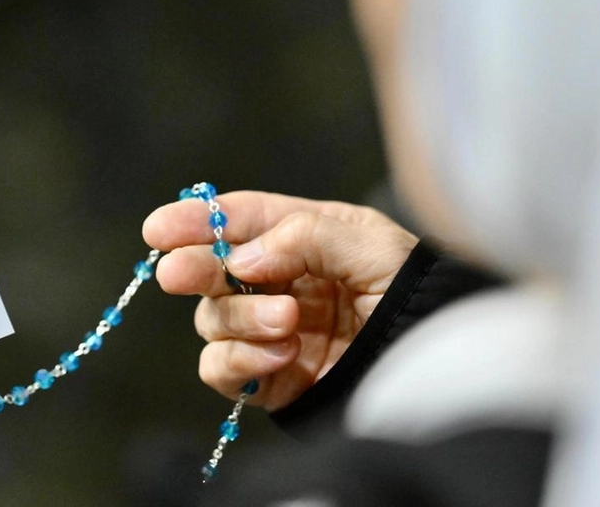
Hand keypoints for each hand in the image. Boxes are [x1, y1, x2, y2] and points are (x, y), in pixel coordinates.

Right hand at [142, 191, 415, 409]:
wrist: (441, 362)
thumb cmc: (413, 294)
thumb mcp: (371, 245)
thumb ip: (304, 237)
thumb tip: (240, 260)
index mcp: (301, 236)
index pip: (237, 221)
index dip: (195, 221)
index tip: (159, 229)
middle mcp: (278, 281)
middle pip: (211, 270)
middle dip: (192, 269)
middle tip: (178, 276)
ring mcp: (270, 330)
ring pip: (214, 320)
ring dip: (241, 318)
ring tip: (287, 322)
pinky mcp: (268, 378)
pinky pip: (223, 369)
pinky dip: (240, 361)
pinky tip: (281, 356)